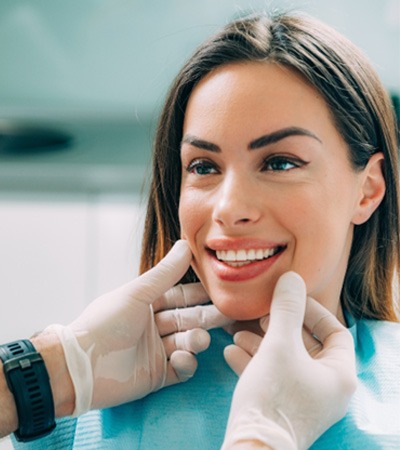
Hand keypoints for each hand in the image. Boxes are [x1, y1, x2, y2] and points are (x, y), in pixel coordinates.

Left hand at [45, 240, 230, 414]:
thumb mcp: (137, 294)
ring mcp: (156, 352)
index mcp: (147, 304)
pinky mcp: (157, 376)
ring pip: (187, 343)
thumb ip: (165, 273)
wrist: (80, 365)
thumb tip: (186, 244)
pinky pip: (180, 369)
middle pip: (188, 319)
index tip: (221, 289)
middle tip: (228, 315)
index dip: (200, 293)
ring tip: (198, 340)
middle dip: (207, 317)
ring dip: (196, 341)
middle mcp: (154, 326)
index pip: (181, 296)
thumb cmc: (105, 323)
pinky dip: (185, 363)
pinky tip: (180, 359)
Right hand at [222, 272, 356, 449]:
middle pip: (306, 345)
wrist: (251, 447)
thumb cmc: (273, 395)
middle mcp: (326, 388)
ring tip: (238, 332)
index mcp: (338, 374)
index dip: (313, 311)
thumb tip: (292, 278)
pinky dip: (254, 362)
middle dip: (279, 326)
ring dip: (262, 343)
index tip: (289, 300)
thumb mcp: (279, 344)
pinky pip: (272, 376)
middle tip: (261, 315)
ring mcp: (304, 399)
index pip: (335, 332)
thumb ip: (286, 309)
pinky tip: (231, 351)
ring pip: (285, 360)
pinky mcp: (283, 407)